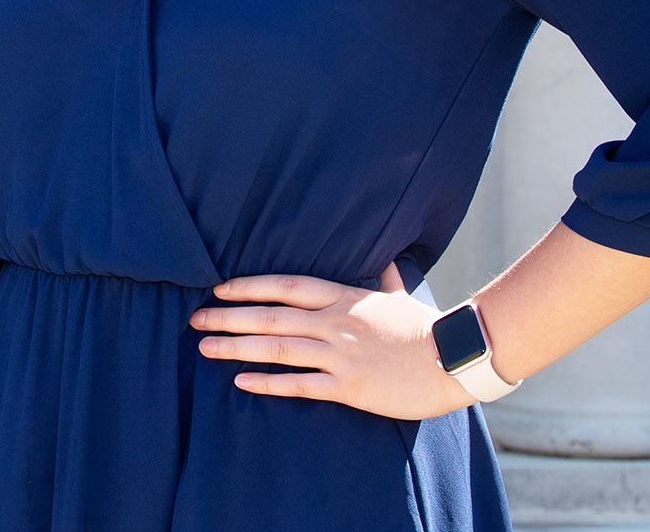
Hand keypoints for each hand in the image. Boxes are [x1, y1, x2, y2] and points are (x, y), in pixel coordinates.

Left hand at [188, 263, 477, 420]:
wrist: (455, 359)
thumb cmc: (426, 329)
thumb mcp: (400, 297)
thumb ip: (384, 280)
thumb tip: (385, 262)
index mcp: (344, 297)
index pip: (286, 286)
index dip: (248, 286)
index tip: (218, 289)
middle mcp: (336, 322)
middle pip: (271, 316)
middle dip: (228, 318)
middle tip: (194, 320)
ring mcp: (341, 354)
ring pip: (278, 347)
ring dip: (238, 348)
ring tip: (205, 348)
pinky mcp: (349, 386)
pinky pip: (301, 385)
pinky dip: (269, 383)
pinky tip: (242, 383)